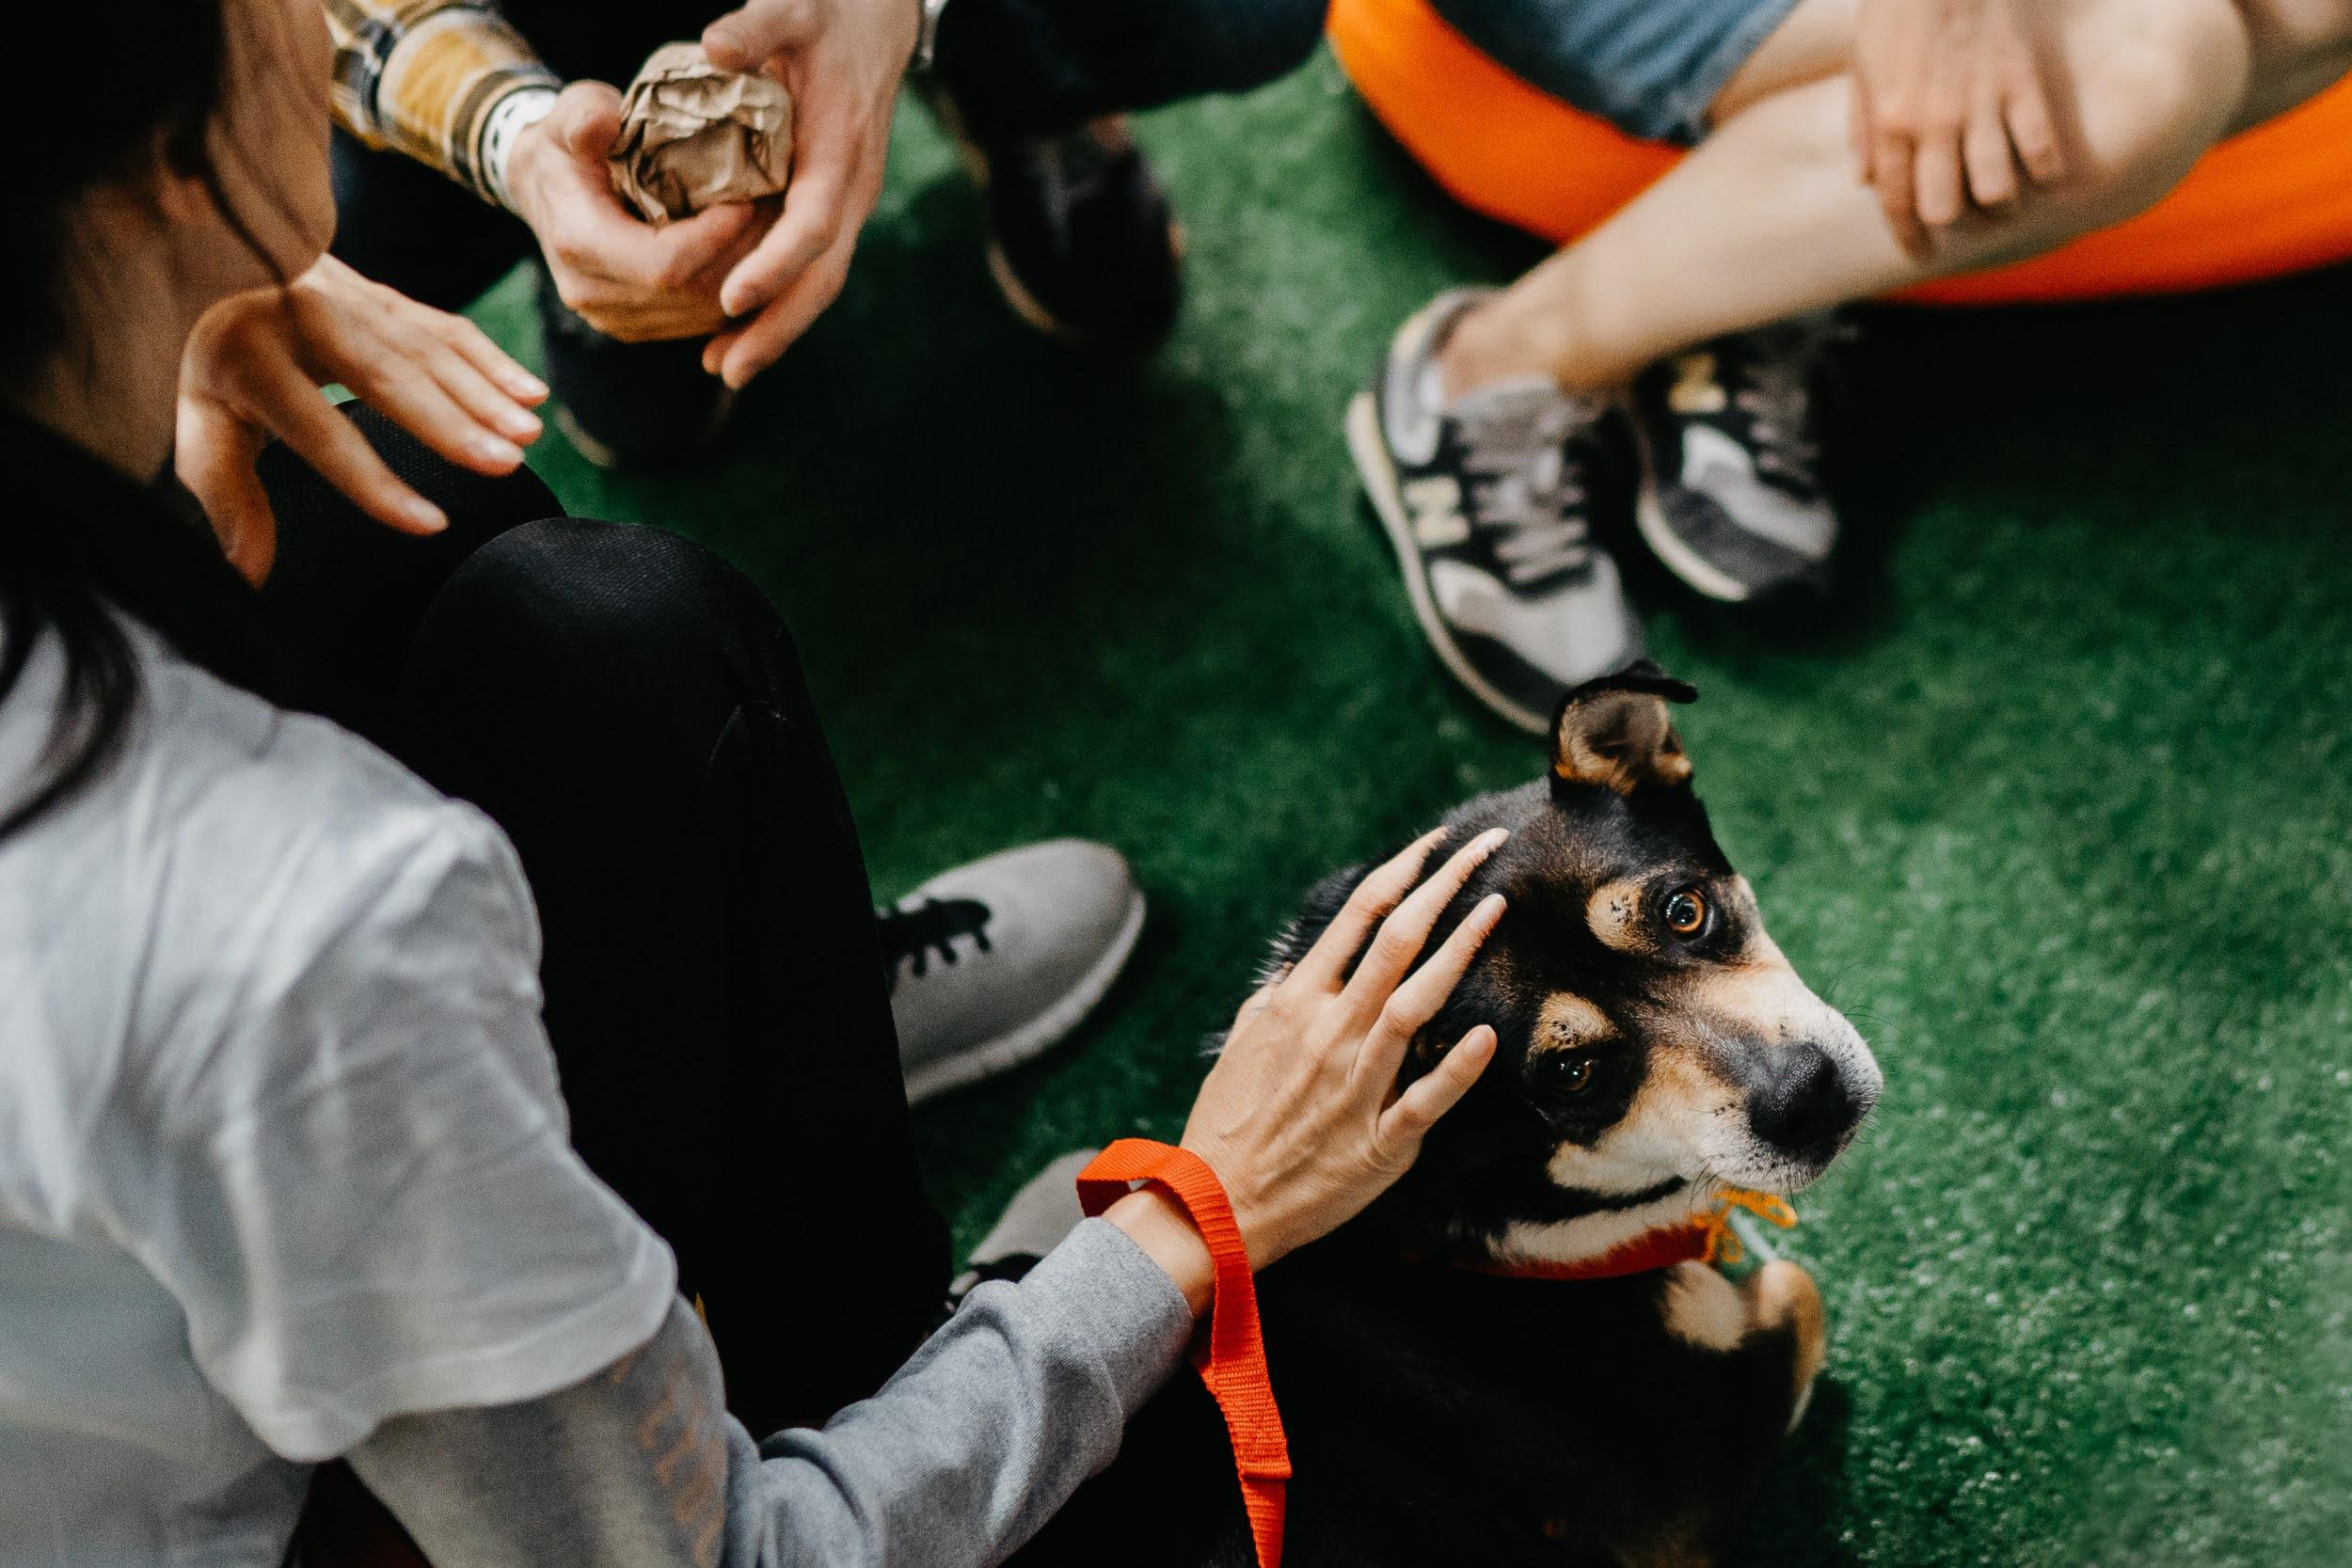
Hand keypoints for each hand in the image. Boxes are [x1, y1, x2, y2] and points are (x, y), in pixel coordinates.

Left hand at [176, 255, 547, 584]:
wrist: (207, 259)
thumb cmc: (212, 366)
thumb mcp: (202, 426)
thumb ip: (230, 499)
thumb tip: (246, 578)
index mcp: (249, 358)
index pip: (320, 430)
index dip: (374, 481)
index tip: (430, 526)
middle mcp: (301, 319)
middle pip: (386, 378)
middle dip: (451, 424)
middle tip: (504, 466)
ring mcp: (346, 296)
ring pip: (424, 349)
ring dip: (483, 393)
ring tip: (527, 437)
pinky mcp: (380, 292)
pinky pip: (443, 326)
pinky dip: (491, 360)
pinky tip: (531, 394)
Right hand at [506, 82, 767, 341]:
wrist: (545, 188)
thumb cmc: (568, 144)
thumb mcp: (572, 114)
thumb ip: (586, 117)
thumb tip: (602, 123)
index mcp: (579, 244)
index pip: (667, 266)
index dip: (717, 239)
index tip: (748, 199)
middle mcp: (594, 294)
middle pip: (693, 297)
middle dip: (743, 259)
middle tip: (776, 217)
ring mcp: (615, 320)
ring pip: (704, 317)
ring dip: (746, 279)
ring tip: (772, 237)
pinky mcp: (638, 327)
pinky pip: (700, 323)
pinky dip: (734, 293)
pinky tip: (754, 258)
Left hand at [698, 0, 918, 386]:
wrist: (876, 18)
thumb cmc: (827, 13)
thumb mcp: (792, 7)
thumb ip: (755, 28)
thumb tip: (715, 46)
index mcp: (841, 151)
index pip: (814, 224)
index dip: (776, 265)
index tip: (732, 297)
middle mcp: (853, 190)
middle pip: (823, 277)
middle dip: (778, 327)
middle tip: (727, 370)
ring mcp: (847, 205)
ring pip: (820, 283)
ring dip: (777, 330)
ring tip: (725, 369)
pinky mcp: (833, 208)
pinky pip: (810, 270)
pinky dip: (779, 306)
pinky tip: (737, 333)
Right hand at [1109, 829, 1507, 1307]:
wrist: (1215, 1204)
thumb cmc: (1226, 1124)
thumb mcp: (1240, 1045)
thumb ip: (1275, 1000)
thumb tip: (1301, 966)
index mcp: (1296, 1004)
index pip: (1357, 918)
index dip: (1402, 872)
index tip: (1437, 845)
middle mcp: (1328, 1033)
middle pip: (1396, 942)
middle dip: (1445, 886)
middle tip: (1486, 846)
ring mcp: (1355, 1085)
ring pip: (1414, 1005)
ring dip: (1459, 951)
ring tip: (1496, 907)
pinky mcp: (1378, 1141)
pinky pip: (1424, 1099)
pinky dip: (1456, 1069)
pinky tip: (1487, 1036)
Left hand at [1852, 0, 2069, 256]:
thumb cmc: (1893, 13)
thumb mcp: (1862, 71)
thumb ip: (1861, 131)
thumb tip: (1864, 184)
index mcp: (1890, 123)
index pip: (1899, 203)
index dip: (1910, 239)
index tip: (1920, 257)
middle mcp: (1935, 123)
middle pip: (1947, 207)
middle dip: (1953, 225)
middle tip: (1962, 222)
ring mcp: (1981, 104)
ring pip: (1997, 188)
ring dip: (2000, 203)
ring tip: (2001, 199)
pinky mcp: (2020, 82)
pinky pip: (2041, 145)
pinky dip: (2044, 169)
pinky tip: (2042, 175)